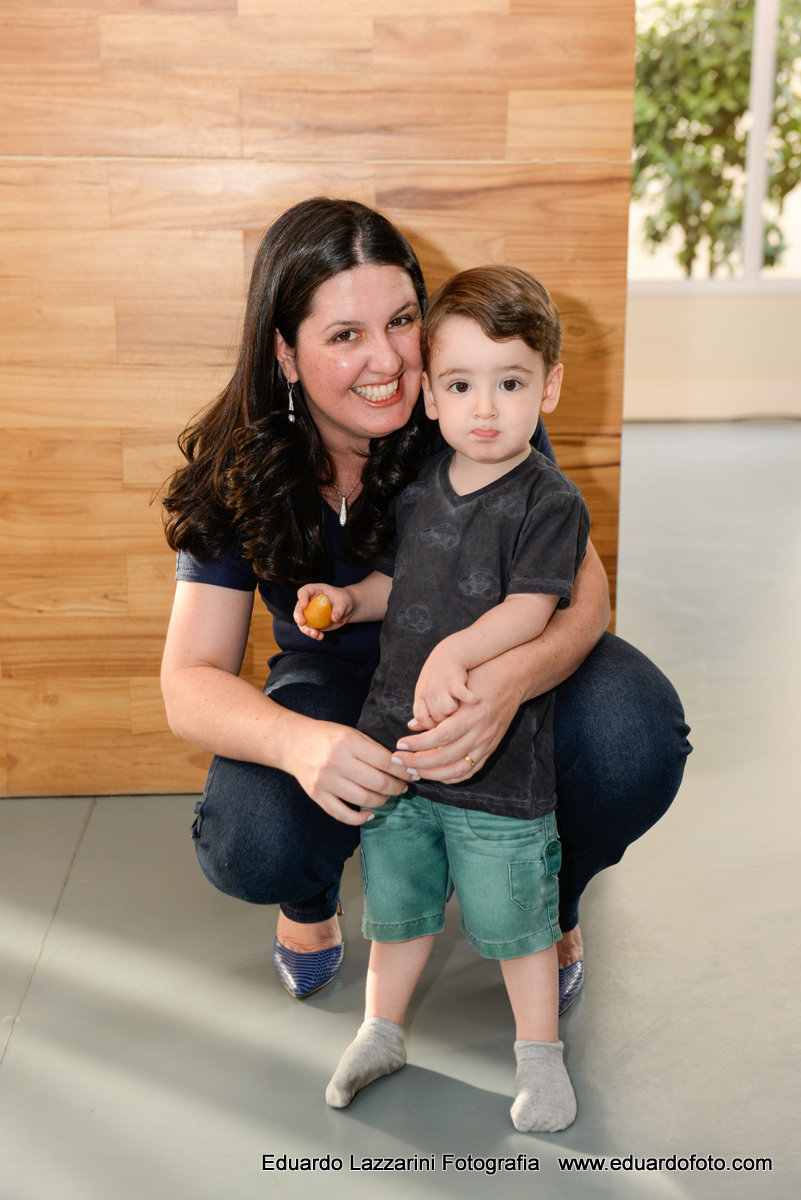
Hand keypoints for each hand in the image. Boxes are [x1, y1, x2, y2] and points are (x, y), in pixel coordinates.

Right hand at [288, 720, 410, 825]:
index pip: (384, 761)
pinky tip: (370, 814)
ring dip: (382, 801)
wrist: (293, 742)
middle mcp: (337, 762)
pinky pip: (342, 814)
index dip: (403, 770)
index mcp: (348, 742)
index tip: (412, 774)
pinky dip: (360, 818)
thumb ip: (373, 749)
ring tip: (387, 796)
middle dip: (396, 787)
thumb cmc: (326, 736)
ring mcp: (326, 781)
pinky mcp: (317, 796)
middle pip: (377, 782)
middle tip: (402, 787)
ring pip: (364, 799)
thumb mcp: (351, 733)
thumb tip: (400, 766)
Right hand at [294, 584, 353, 639]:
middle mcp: (309, 601)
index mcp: (314, 591)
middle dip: (298, 616)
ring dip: (306, 629)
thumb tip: (334, 618)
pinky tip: (320, 637)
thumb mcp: (344, 602)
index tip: (304, 606)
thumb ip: (339, 609)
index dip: (302, 598)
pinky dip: (313, 634)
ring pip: (301, 621)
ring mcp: (309, 613)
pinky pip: (309, 629)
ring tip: (315, 634)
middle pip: (298, 608)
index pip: (304, 592)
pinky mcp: (313, 623)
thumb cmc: (344, 600)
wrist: (346, 609)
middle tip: (302, 623)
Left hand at [394, 659, 523, 783]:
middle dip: (418, 762)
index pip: (440, 737)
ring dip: (432, 774)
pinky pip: (470, 770)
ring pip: (457, 769)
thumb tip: (412, 725)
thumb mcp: (459, 687)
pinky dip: (451, 776)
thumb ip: (437, 709)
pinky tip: (436, 774)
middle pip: (445, 757)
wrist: (513, 678)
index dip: (418, 744)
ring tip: (413, 770)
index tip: (400, 744)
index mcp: (470, 716)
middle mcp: (480, 732)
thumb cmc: (482, 677)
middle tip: (398, 761)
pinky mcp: (491, 748)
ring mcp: (487, 743)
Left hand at [411, 643, 479, 726]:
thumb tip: (411, 727)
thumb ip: (422, 711)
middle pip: (437, 717)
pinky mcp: (455, 681)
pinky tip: (477, 700)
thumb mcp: (426, 692)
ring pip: (448, 710)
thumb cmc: (439, 677)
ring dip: (457, 711)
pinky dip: (471, 699)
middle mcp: (428, 691)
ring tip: (463, 706)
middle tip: (456, 714)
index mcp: (421, 695)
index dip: (432, 725)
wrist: (451, 652)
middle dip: (447, 719)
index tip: (442, 724)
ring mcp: (441, 686)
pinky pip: (462, 696)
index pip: (421, 718)